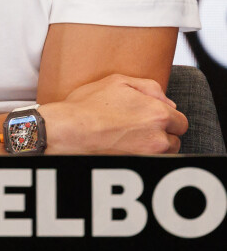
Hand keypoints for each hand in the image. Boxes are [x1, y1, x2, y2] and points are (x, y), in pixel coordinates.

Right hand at [40, 73, 187, 154]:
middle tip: (142, 127)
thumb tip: (167, 100)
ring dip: (156, 148)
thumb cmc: (89, 105)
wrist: (69, 131)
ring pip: (165, 155)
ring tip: (134, 139)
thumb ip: (149, 87)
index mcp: (157, 114)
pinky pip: (151, 163)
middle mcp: (157, 138)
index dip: (169, 118)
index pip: (181, 122)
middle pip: (175, 140)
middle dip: (163, 134)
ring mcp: (148, 157)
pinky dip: (144, 156)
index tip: (155, 117)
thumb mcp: (118, 81)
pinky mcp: (137, 168)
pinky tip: (127, 148)